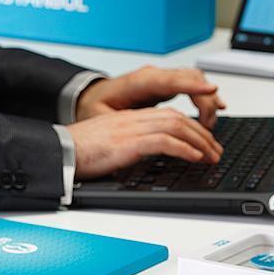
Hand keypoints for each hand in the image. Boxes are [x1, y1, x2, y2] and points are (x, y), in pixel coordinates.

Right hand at [68, 107, 223, 179]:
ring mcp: (130, 129)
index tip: (203, 143)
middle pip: (177, 119)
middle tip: (215, 151)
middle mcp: (132, 119)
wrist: (58, 151)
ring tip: (211, 156)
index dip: (190, 128)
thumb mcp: (107, 145)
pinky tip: (194, 158)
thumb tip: (146, 157)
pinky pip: (163, 142)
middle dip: (202, 134)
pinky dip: (183, 149)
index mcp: (127, 118)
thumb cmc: (75, 152)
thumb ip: (126, 145)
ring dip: (199, 142)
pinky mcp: (127, 143)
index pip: (167, 116)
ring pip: (176, 127)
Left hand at [76, 66, 226, 128]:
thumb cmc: (95, 106)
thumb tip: (131, 133)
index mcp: (137, 82)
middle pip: (190, 78)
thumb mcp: (99, 116)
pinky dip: (204, 98)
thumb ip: (116, 123)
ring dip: (207, 100)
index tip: (211, 90)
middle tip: (208, 127)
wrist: (92, 97)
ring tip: (209, 126)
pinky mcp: (166, 87)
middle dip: (205, 99)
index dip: (192, 85)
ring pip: (195, 80)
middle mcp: (153, 77)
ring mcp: (161, 80)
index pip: (170, 80)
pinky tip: (213, 112)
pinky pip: (192, 86)